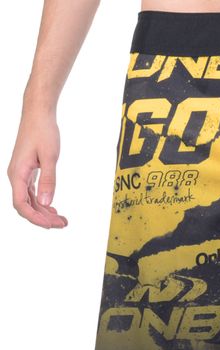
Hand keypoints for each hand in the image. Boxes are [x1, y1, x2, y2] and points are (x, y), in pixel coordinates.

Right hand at [7, 109, 67, 228]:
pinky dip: (42, 202)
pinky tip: (53, 208)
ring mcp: (21, 174)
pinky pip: (32, 193)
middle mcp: (16, 176)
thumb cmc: (43, 132)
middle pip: (26, 206)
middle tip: (63, 224)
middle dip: (43, 218)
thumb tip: (47, 203)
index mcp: (17, 174)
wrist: (38, 114)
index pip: (21, 204)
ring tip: (62, 220)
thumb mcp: (50, 157)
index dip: (35, 218)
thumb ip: (48, 180)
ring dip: (44, 212)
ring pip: (30, 201)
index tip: (51, 225)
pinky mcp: (27, 171)